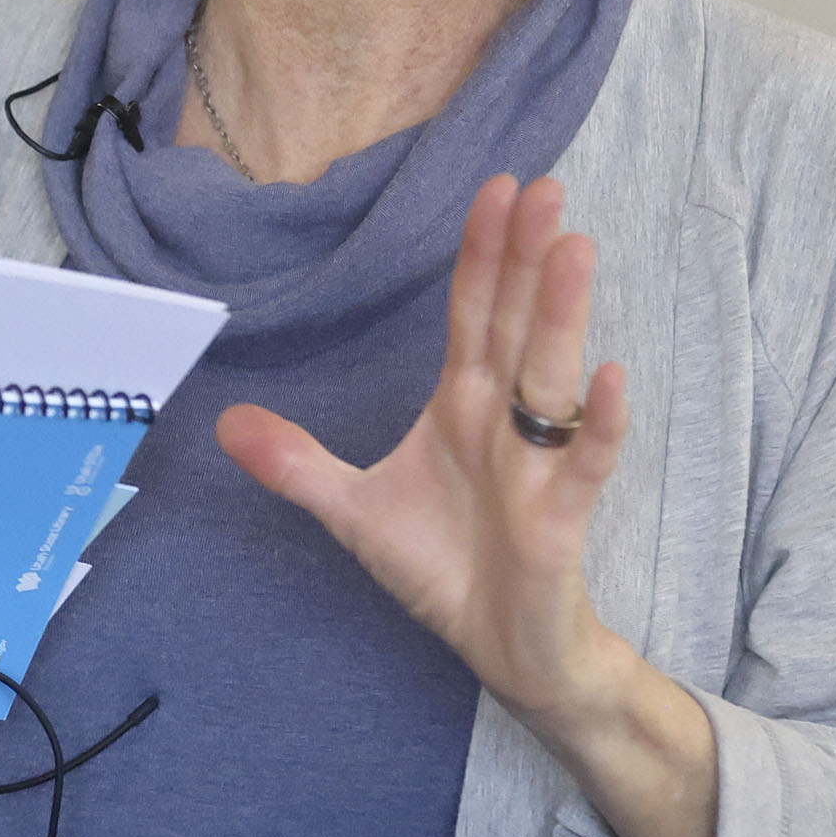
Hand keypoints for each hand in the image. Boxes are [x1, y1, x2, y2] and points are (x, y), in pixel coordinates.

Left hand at [215, 172, 629, 719]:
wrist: (502, 649)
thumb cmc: (443, 568)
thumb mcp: (353, 512)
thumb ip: (297, 464)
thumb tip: (225, 422)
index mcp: (462, 405)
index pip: (472, 314)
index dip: (480, 254)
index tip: (494, 188)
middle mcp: (505, 421)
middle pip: (516, 325)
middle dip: (527, 258)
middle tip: (546, 187)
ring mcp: (538, 465)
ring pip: (551, 378)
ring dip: (561, 316)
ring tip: (573, 249)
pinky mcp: (561, 519)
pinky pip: (584, 464)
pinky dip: (597, 425)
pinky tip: (609, 378)